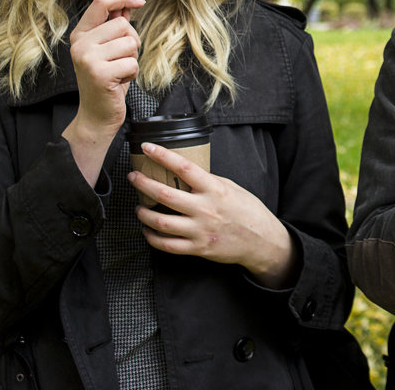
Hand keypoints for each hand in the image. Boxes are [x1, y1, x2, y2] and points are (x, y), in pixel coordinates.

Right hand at [62, 0, 143, 184]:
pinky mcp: (99, 73)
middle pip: (123, 25)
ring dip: (132, 59)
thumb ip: (115, 27)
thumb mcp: (109, 50)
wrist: (96, 115)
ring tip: (119, 72)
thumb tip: (128, 4)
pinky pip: (133, 62)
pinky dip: (132, 73)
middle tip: (120, 60)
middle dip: (132, 42)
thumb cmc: (106, 81)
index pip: (100, 3)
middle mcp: (80, 44)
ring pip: (130, 43)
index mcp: (80, 34)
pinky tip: (119, 82)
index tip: (140, 1)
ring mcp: (87, 58)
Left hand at [130, 142, 298, 288]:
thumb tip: (186, 173)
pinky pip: (167, 245)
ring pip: (160, 222)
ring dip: (143, 213)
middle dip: (143, 184)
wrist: (261, 240)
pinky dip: (152, 238)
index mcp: (214, 189)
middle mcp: (205, 209)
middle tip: (133, 177)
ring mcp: (200, 230)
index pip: (183, 167)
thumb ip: (208, 181)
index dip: (162, 155)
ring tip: (137, 208)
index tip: (147, 148)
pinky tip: (147, 230)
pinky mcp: (197, 248)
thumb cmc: (247, 211)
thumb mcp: (231, 187)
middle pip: (164, 194)